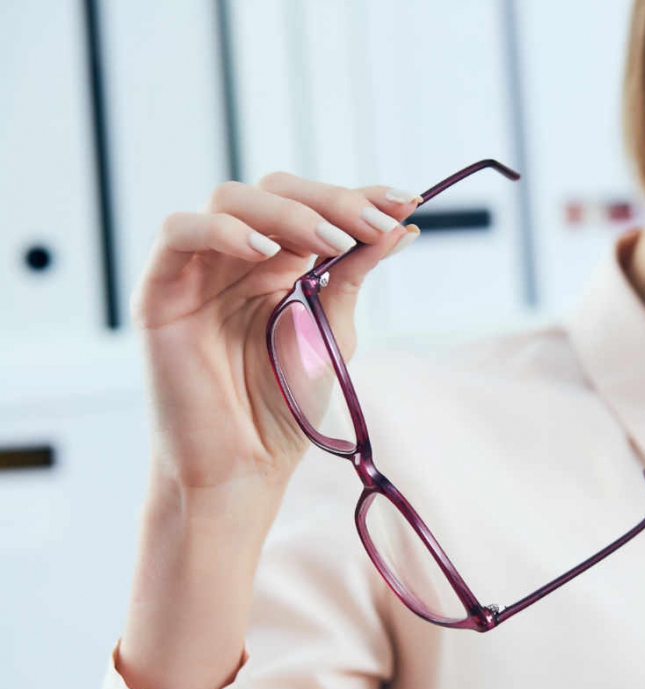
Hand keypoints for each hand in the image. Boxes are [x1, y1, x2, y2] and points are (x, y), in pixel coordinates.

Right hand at [132, 173, 420, 500]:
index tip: (408, 201)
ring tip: (330, 242)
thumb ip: (354, 275)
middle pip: (276, 190)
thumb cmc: (286, 405)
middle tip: (373, 226)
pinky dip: (221, 230)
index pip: (317, 207)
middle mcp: (240, 257)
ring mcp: (199, 269)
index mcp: (283, 264)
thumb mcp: (333, 331)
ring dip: (288, 213)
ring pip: (231, 199)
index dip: (360, 196)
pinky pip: (177, 233)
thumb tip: (404, 225)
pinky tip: (262, 250)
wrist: (244, 466)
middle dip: (332, 201)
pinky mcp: (161, 289)